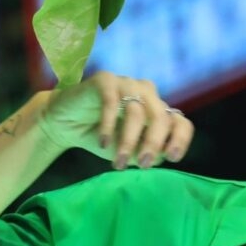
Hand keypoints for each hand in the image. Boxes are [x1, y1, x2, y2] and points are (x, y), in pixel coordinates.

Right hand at [36, 73, 193, 169]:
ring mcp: (127, 84)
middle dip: (153, 143)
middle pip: (161, 117)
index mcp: (158, 111)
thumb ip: (145, 153)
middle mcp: (147, 95)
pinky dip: (108, 125)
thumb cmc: (102, 139)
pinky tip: (103, 142)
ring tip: (118, 162)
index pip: (180, 122)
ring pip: (137, 111)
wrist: (65, 124)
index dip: (180, 139)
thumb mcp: (128, 152)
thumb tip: (161, 157)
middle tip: (142, 165)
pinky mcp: (105, 80)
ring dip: (128, 140)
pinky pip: (112, 101)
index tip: (171, 157)